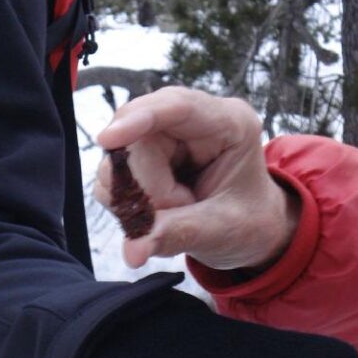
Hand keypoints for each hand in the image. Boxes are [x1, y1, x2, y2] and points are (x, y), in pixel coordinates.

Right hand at [95, 87, 299, 269]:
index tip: (107, 139)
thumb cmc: (249, 222)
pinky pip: (112, 178)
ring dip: (136, 199)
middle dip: (146, 188)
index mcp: (228, 123)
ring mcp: (163, 137)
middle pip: (138, 140)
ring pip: (118, 161)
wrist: (250, 231)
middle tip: (179, 210)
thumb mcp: (222, 230)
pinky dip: (127, 204)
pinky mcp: (141, 156)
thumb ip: (177, 234)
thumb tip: (131, 251)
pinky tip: (158, 213)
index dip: (138, 119)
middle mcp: (191, 121)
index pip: (176, 106)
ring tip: (177, 212)